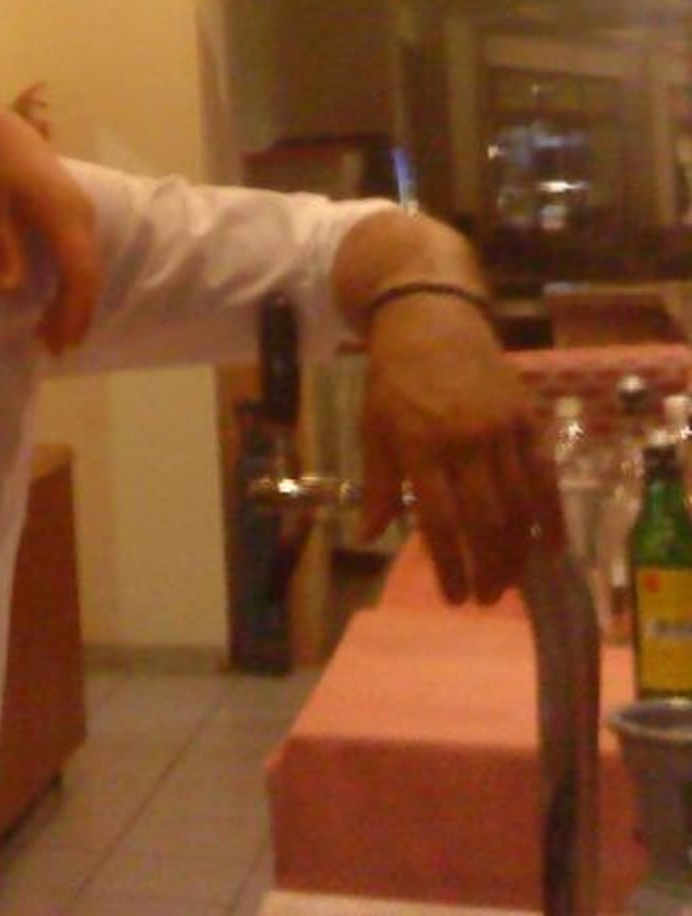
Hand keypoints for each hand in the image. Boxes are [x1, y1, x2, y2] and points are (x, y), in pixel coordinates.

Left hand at [0, 101, 98, 352]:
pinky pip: (83, 255)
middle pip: (90, 275)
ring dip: (77, 301)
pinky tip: (59, 300)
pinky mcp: (75, 211)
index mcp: (64, 216)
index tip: (58, 340)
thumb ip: (0, 247)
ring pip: (89, 266)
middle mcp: (82, 216)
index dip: (72, 310)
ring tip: (56, 333)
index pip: (80, 273)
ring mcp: (82, 212)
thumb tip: (9, 290)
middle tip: (56, 348)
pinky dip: (75, 283)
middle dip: (77, 315)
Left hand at [358, 293, 561, 604]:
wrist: (432, 323)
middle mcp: (464, 441)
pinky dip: (551, 515)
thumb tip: (368, 535)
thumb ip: (377, 484)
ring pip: (519, 504)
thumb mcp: (373, 428)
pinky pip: (546, 476)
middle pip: (485, 519)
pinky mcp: (528, 421)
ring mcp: (501, 430)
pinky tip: (551, 547)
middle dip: (488, 567)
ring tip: (511, 583)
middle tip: (486, 597)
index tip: (455, 596)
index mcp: (419, 446)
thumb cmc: (394, 381)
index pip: (440, 520)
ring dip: (517, 551)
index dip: (450, 564)